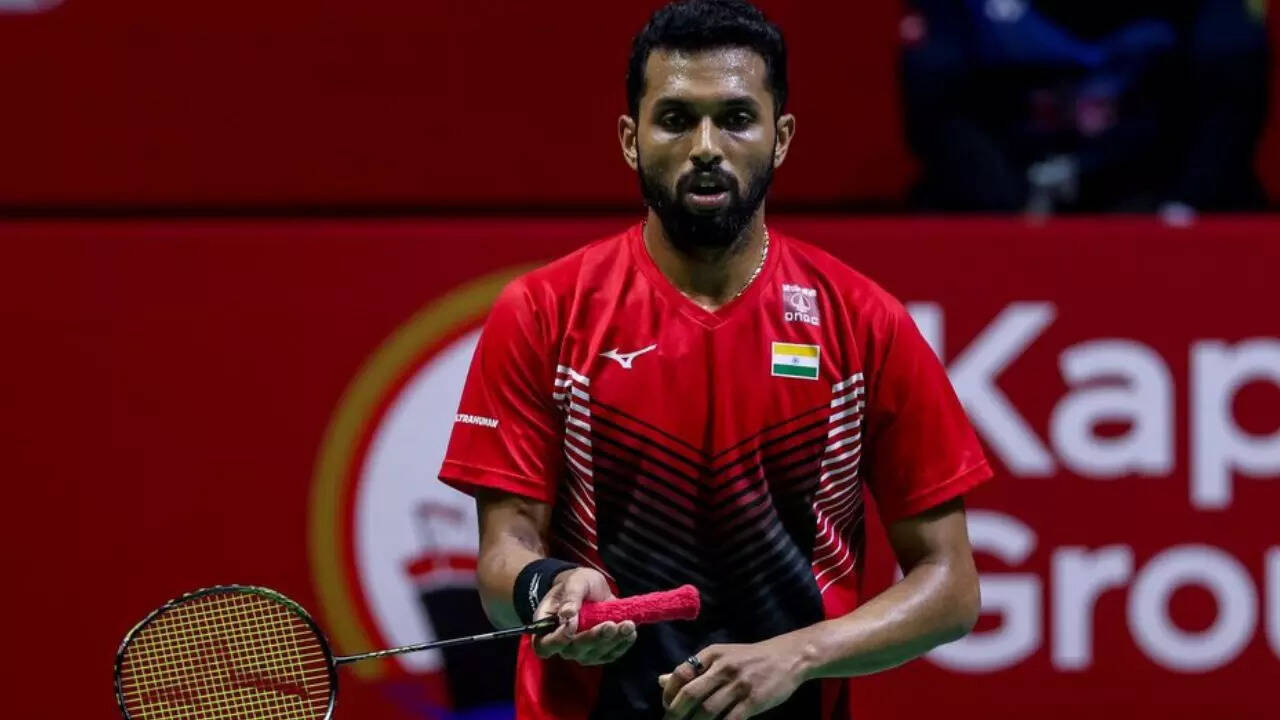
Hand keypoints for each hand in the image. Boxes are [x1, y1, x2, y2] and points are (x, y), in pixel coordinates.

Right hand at [532, 567, 636, 664]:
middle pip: (575, 651)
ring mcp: (581, 651)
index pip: (545, 646)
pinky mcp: (599, 652)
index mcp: (547, 628)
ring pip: (595, 655)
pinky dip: (622, 645)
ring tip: (628, 625)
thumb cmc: (576, 584)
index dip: (557, 641)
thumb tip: (568, 615)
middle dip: (594, 638)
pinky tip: (630, 633)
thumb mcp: (574, 582)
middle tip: (611, 625)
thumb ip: (570, 597)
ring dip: (613, 641)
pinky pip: (610, 654)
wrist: (590, 588)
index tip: (570, 628)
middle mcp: (563, 644)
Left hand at [659, 637, 808, 719]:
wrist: (789, 657)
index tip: (667, 707)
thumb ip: (693, 670)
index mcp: (712, 654)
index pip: (681, 673)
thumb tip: (661, 680)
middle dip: (675, 713)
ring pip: (708, 710)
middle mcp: (723, 667)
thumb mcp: (720, 656)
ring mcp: (739, 684)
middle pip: (690, 694)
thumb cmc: (750, 658)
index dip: (669, 693)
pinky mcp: (754, 700)